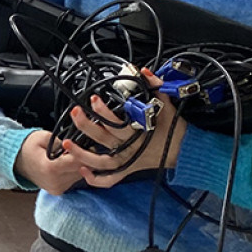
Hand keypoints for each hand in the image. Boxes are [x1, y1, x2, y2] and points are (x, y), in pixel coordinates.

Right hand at [13, 130, 85, 195]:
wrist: (17, 161)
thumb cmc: (29, 146)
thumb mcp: (44, 137)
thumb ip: (62, 142)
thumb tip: (79, 146)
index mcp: (50, 168)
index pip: (77, 162)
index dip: (85, 152)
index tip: (88, 144)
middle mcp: (54, 182)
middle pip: (81, 170)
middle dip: (85, 159)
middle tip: (87, 147)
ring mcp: (56, 188)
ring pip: (80, 176)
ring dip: (82, 166)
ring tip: (78, 154)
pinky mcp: (58, 191)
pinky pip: (74, 180)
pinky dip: (75, 171)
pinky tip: (71, 163)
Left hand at [61, 77, 185, 188]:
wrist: (184, 150)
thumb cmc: (173, 129)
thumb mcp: (167, 106)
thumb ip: (155, 87)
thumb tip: (145, 72)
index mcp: (138, 133)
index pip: (116, 123)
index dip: (103, 112)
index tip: (94, 99)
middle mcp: (130, 148)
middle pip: (103, 138)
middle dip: (86, 125)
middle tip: (76, 112)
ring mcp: (127, 160)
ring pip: (100, 161)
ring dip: (82, 153)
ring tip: (67, 143)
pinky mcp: (127, 169)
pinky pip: (110, 179)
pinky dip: (96, 179)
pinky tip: (83, 170)